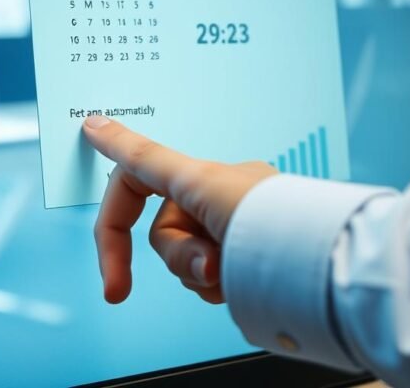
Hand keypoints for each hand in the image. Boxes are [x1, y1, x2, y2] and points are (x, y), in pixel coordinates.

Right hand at [82, 115, 277, 303]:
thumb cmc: (262, 215)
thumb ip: (140, 156)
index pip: (135, 189)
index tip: (113, 277)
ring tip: (235, 270)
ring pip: (186, 263)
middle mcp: (216, 197)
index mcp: (203, 173)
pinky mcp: (247, 262)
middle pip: (164, 237)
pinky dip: (222, 287)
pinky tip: (244, 282)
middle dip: (181, 257)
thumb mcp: (194, 181)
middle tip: (209, 262)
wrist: (315, 262)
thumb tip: (94, 123)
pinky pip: (213, 281)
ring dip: (202, 274)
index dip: (116, 230)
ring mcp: (232, 231)